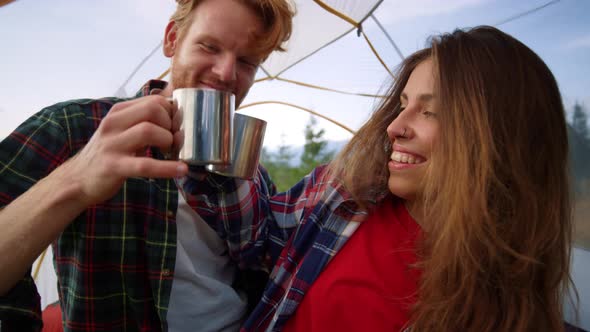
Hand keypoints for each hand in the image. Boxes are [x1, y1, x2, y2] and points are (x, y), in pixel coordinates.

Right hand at [59, 95, 187, 205]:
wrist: (77, 180)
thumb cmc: (107, 154)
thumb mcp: (122, 131)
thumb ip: (142, 121)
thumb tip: (174, 110)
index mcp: (118, 113)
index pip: (153, 100)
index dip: (172, 113)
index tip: (175, 127)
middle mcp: (113, 124)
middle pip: (153, 110)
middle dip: (170, 124)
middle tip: (173, 140)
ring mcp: (112, 145)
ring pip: (148, 131)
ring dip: (167, 141)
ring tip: (170, 152)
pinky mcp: (114, 166)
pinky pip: (145, 165)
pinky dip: (167, 168)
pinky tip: (181, 170)